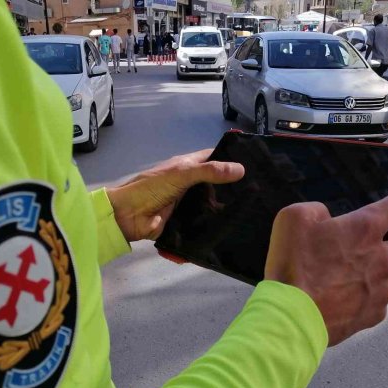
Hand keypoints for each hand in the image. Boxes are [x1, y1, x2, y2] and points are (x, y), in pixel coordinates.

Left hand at [106, 150, 244, 241]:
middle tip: (260, 194)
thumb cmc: (150, 188)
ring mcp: (189, 204)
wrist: (127, 216)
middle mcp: (190, 184)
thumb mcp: (181, 174)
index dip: (232, 159)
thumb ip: (208, 171)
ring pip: (212, 205)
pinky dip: (215, 227)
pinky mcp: (186, 223)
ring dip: (226, 209)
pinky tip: (235, 230)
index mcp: (188, 167)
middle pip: (217, 184)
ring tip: (254, 213)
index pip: (214, 158)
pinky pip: (204, 224)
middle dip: (234, 188)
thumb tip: (241, 169)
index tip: (256, 165)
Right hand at [264, 180, 387, 345]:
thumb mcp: (293, 219)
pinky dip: (362, 297)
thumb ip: (316, 211)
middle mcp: (383, 258)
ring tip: (341, 278)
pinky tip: (338, 299)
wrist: (290, 318)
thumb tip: (326, 218)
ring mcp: (382, 290)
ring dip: (374, 270)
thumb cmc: (291, 266)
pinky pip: (375, 301)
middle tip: (380, 238)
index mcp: (366, 228)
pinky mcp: (374, 314)